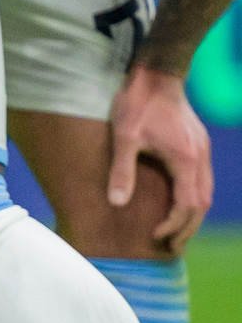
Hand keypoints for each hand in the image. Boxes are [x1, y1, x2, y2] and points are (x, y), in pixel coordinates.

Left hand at [107, 64, 212, 254]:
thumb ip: (122, 171)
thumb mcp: (124, 138)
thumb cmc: (137, 105)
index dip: (173, 225)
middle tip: (171, 248)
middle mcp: (199, 157)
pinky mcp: (197, 144)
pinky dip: (193, 198)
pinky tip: (178, 204)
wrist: (156, 74)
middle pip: (202, 203)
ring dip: (192, 215)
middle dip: (187, 228)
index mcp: (184, 159)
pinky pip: (202, 179)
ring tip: (175, 233)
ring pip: (206, 192)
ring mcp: (201, 150)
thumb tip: (116, 204)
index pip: (187, 205)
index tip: (155, 236)